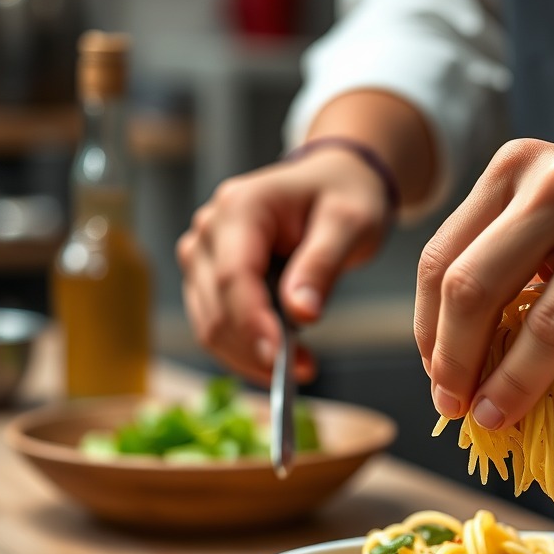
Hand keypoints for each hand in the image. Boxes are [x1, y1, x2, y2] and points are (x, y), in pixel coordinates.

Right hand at [176, 145, 391, 384]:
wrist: (335, 182)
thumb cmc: (345, 196)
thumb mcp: (350, 224)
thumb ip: (322, 265)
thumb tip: (301, 314)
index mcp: (241, 207)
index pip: (234, 276)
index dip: (253, 323)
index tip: (281, 360)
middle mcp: (209, 229)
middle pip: (217, 307)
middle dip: (257, 349)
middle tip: (307, 371)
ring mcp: (203, 254)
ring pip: (210, 324)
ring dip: (250, 357)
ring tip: (302, 366)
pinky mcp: (208, 278)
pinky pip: (217, 326)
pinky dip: (246, 351)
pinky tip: (284, 359)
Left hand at [414, 138, 553, 429]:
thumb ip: (509, 271)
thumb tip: (459, 365)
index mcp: (522, 169)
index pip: (442, 260)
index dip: (429, 331)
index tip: (438, 376)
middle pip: (473, 291)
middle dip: (455, 364)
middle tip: (455, 408)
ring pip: (543, 329)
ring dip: (513, 390)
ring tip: (499, 422)